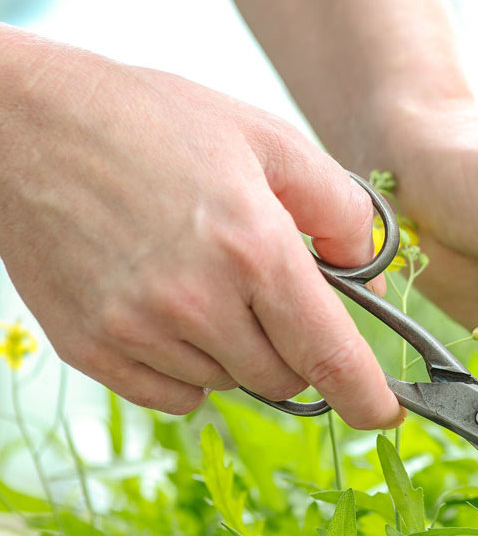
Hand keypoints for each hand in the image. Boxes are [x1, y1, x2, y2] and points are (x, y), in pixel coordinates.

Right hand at [0, 33, 401, 428]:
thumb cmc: (155, 121)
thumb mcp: (267, 139)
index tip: (385, 414)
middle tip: (274, 295)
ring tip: (207, 281)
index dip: (365, 395)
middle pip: (282, 378)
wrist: (28, 121)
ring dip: (239, 352)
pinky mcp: (89, 348)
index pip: (328, 354)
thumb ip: (337, 204)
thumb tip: (366, 267)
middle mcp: (196, 301)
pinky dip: (190, 369)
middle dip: (296, 349)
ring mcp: (136, 330)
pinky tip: (173, 313)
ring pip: (229, 385)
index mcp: (252, 247)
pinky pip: (173, 395)